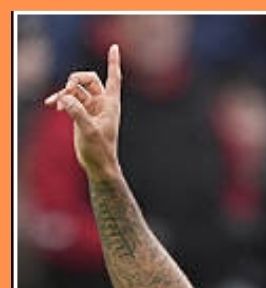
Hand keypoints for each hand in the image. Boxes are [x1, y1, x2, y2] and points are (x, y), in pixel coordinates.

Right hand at [44, 43, 122, 180]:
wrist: (98, 164)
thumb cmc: (100, 149)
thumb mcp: (89, 130)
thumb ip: (77, 113)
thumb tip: (65, 98)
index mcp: (111, 103)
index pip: (114, 78)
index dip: (113, 62)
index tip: (114, 46)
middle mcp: (102, 102)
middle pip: (88, 79)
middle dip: (74, 79)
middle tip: (67, 89)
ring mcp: (91, 107)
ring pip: (75, 89)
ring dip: (63, 92)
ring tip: (56, 104)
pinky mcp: (81, 113)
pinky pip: (69, 99)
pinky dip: (60, 99)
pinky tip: (52, 104)